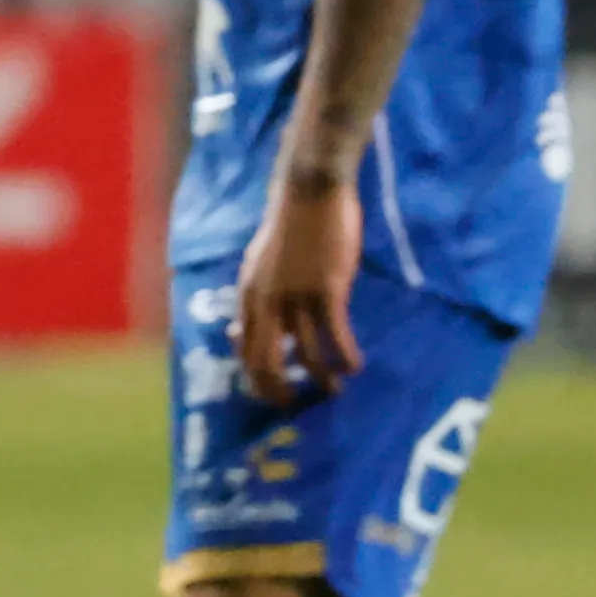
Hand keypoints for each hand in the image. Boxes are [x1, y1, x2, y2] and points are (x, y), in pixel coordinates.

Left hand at [233, 173, 363, 407]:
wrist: (309, 190)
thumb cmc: (288, 225)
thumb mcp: (259, 263)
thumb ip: (255, 296)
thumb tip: (240, 328)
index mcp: (249, 294)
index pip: (244, 350)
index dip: (257, 380)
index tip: (274, 394)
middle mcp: (267, 301)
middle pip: (267, 362)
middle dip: (281, 392)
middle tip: (298, 406)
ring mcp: (297, 297)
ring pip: (307, 355)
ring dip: (322, 379)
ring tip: (335, 389)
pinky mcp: (327, 290)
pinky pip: (337, 337)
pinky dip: (346, 357)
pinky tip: (355, 365)